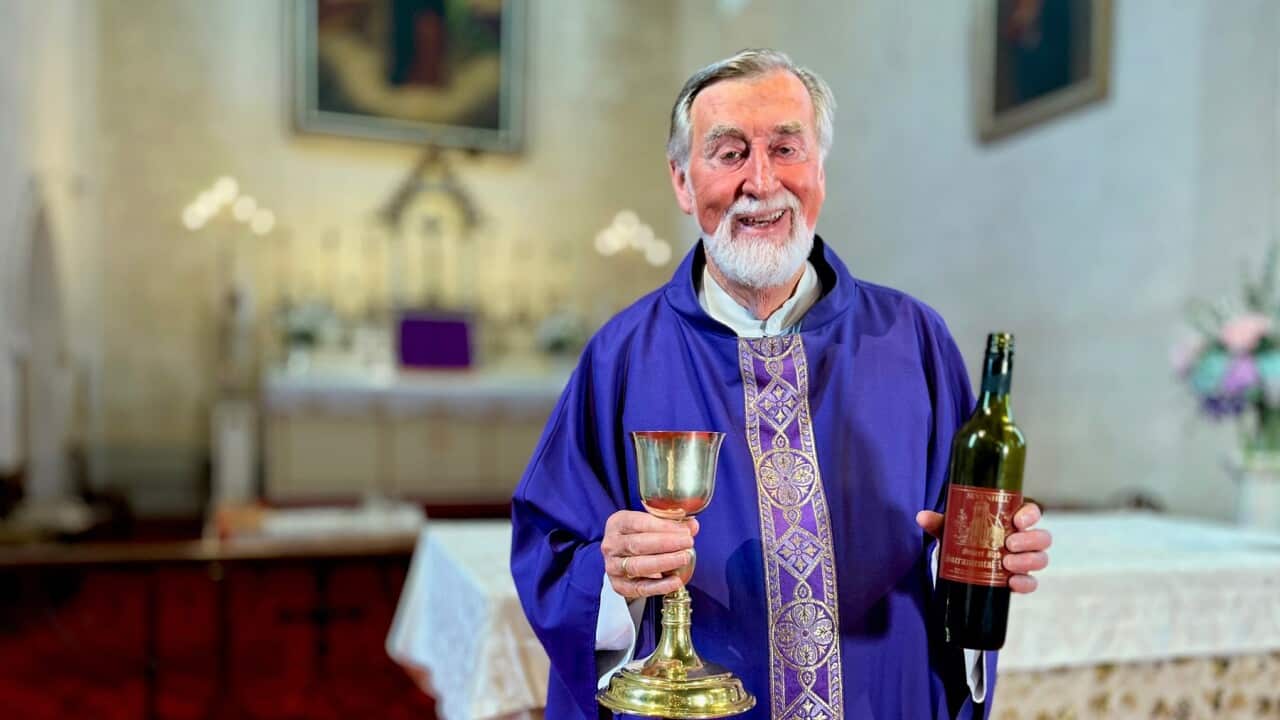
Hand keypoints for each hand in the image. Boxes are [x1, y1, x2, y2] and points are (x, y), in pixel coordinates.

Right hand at [601, 510, 699, 599]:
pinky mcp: (619, 586)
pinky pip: (640, 588)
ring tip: (684, 558)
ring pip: (637, 566)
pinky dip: (659, 586)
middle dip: (666, 544)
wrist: (624, 557)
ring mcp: (612, 566)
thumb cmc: (640, 536)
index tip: (684, 531)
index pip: (639, 523)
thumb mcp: (651, 523)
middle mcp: (610, 545)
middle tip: (688, 543)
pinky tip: (676, 580)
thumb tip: (692, 526)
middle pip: (638, 544)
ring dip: (664, 562)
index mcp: (617, 523)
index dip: (664, 527)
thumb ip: (671, 523)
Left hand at [916, 501, 1051, 593]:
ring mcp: (1025, 560)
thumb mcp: (952, 529)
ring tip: (1006, 564)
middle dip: (1029, 541)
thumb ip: (939, 522)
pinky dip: (1025, 583)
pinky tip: (1011, 583)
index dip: (1030, 515)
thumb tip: (922, 517)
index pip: (1032, 512)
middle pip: (1042, 537)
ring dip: (1027, 561)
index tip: (1017, 521)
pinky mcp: (1020, 579)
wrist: (962, 563)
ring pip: (1040, 559)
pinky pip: (1031, 583)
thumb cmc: (964, 538)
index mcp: (1011, 519)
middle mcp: (1024, 539)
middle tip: (1008, 544)